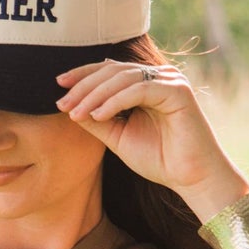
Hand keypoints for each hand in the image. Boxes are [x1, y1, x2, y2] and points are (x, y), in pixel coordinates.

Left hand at [55, 59, 248, 218]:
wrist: (191, 178)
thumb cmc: (160, 159)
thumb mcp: (118, 137)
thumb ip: (97, 120)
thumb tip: (68, 107)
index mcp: (145, 83)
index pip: (109, 70)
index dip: (83, 75)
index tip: (58, 86)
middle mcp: (158, 77)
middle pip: (113, 70)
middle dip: (84, 86)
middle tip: (62, 102)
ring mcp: (170, 81)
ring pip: (123, 78)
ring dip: (95, 94)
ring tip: (75, 112)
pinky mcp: (177, 91)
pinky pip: (139, 89)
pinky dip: (115, 101)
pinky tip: (98, 114)